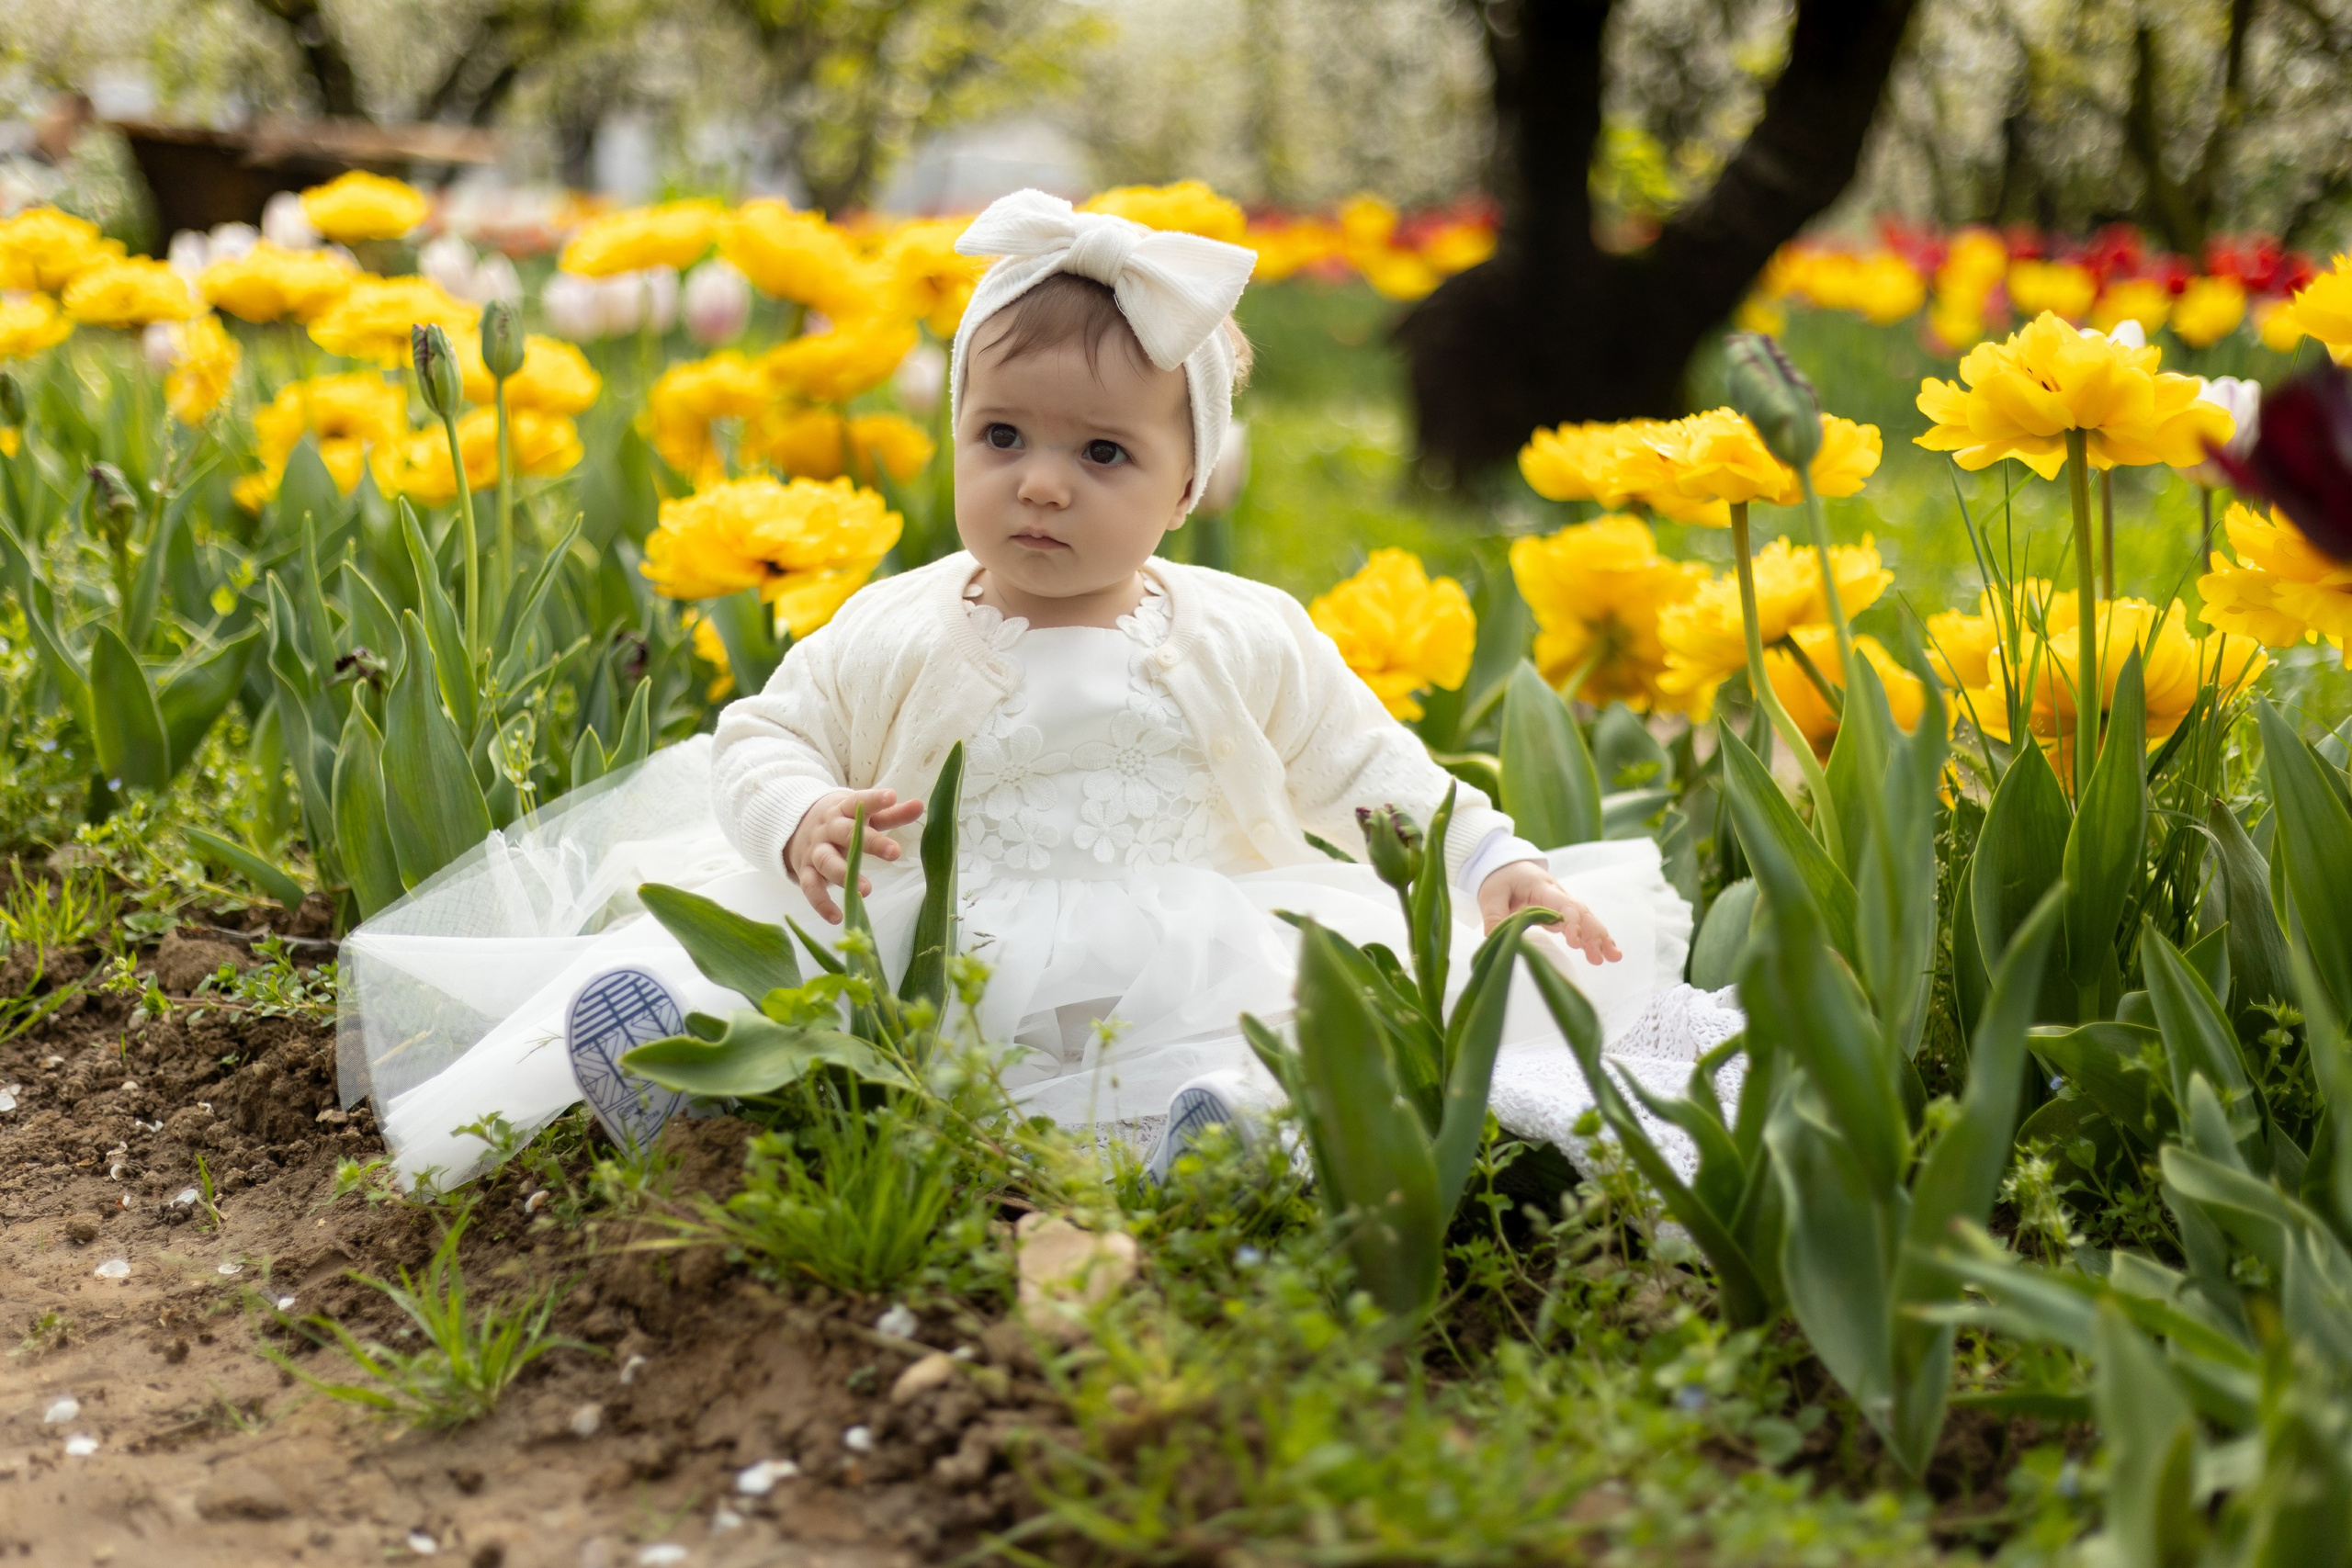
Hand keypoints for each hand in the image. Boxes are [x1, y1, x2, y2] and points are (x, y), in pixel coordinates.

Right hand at [784, 787, 924, 923]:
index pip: (859, 802)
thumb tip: (920, 805)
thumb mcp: (863, 814)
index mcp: (843, 809)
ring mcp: (815, 850)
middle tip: (894, 852)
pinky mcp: (805, 871)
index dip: (874, 799)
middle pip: (845, 833)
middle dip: (869, 842)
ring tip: (866, 890)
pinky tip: (838, 917)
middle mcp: (827, 829)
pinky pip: (811, 887)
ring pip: (826, 861)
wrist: (796, 826)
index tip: (891, 796)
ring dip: (844, 875)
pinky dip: (821, 903)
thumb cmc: (841, 820)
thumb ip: (892, 813)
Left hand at [1476, 860, 1620, 963]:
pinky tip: (1605, 953)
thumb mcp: (1490, 895)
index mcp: (1541, 888)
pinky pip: (1582, 923)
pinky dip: (1595, 937)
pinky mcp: (1563, 913)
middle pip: (1581, 912)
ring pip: (1586, 918)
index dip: (1571, 923)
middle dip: (1594, 933)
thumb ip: (1494, 917)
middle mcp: (1557, 895)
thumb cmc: (1500, 879)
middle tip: (1603, 956)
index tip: (1574, 942)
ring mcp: (1562, 904)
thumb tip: (1496, 940)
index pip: (1562, 905)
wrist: (1507, 866)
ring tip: (1613, 958)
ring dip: (1600, 937)